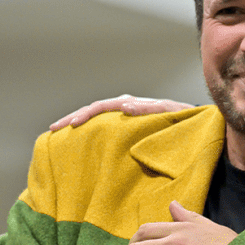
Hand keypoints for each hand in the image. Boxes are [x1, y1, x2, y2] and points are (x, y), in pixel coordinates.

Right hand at [49, 94, 193, 130]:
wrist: (191, 123)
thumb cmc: (182, 118)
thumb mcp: (169, 112)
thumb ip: (149, 109)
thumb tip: (123, 106)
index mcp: (130, 103)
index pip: (100, 107)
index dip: (85, 115)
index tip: (71, 126)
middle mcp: (124, 107)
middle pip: (92, 110)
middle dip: (72, 118)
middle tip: (53, 129)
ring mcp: (123, 116)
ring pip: (95, 118)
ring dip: (76, 122)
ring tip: (57, 134)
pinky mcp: (125, 127)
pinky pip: (103, 127)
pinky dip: (89, 131)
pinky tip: (77, 140)